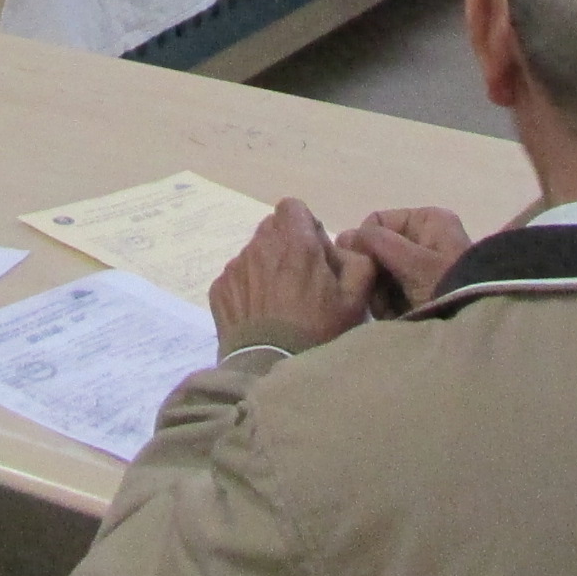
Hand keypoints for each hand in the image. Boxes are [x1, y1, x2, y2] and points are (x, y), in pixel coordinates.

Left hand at [209, 198, 374, 354]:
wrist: (270, 368)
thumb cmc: (317, 332)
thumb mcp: (355, 299)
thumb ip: (357, 261)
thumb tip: (340, 248)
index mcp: (296, 243)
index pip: (293, 206)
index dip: (305, 225)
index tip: (313, 252)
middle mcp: (260, 246)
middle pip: (272, 228)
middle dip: (286, 245)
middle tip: (300, 279)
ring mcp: (236, 267)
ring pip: (253, 253)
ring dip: (266, 267)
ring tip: (278, 302)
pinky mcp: (219, 288)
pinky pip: (236, 277)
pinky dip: (247, 288)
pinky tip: (259, 315)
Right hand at [337, 205, 472, 312]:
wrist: (475, 323)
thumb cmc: (446, 286)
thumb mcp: (413, 262)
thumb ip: (378, 243)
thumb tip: (345, 236)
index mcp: (427, 220)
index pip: (377, 222)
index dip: (365, 245)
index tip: (365, 269)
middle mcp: (425, 237)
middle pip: (378, 250)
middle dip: (375, 276)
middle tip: (381, 297)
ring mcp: (423, 265)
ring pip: (382, 275)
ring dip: (381, 295)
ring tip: (392, 310)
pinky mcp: (421, 290)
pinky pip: (393, 292)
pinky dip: (391, 306)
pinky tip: (397, 316)